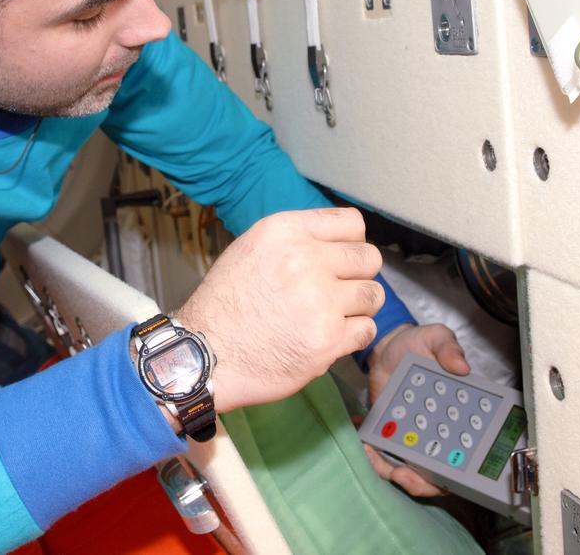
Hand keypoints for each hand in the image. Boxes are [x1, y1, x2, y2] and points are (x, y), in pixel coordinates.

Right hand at [175, 208, 383, 412]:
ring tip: (334, 316)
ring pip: (373, 295)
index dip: (352, 243)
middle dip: (359, 275)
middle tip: (340, 291)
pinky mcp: (327, 339)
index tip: (342, 260)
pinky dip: (354, 335)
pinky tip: (330, 337)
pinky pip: (367, 330)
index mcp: (285, 231)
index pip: (351, 223)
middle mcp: (306, 260)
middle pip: (369, 258)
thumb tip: (337, 243)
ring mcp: (320, 301)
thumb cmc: (225, 304)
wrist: (205, 355)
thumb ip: (296, 240)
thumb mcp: (250, 249)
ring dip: (359, 307)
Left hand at [362, 323, 469, 496]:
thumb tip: (462, 367)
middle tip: (398, 472)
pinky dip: (370, 452)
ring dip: (386, 468)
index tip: (430, 472)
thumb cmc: (419, 344)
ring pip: (402, 466)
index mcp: (455, 419)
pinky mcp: (387, 430)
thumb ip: (449, 349)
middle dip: (415, 481)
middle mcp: (435, 434)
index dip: (448, 474)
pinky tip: (360, 441)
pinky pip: (380, 451)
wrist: (390, 344)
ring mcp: (409, 435)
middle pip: (430, 474)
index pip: (460, 457)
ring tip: (370, 453)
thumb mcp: (436, 338)